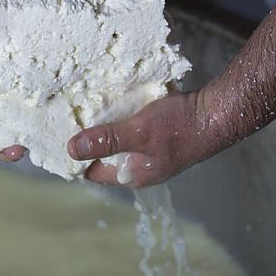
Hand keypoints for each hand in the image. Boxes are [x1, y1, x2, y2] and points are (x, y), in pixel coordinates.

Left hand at [67, 89, 230, 187]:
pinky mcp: (155, 135)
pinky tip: (110, 100)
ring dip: (103, 125)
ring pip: (115, 141)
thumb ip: (107, 140)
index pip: (91, 172)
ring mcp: (147, 151)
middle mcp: (138, 166)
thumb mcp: (138, 131)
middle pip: (102, 156)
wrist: (218, 114)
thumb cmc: (181, 127)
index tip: (57, 136)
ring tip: (82, 106)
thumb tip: (71, 150)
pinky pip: (128, 128)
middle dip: (86, 138)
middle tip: (66, 116)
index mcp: (132, 174)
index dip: (74, 157)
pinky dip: (118, 117)